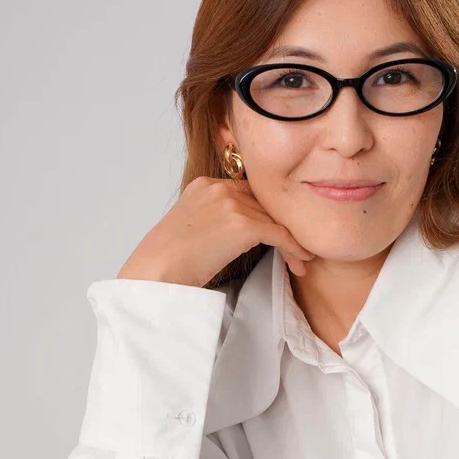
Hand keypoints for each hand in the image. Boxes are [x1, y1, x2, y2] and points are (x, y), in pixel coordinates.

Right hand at [116, 176, 316, 287]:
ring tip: (303, 260)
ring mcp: (230, 204)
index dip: (267, 213)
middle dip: (283, 226)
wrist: (155, 273)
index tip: (280, 232)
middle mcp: (219, 188)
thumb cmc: (166, 263)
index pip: (248, 193)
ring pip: (275, 219)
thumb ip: (213, 221)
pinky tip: (300, 262)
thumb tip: (235, 236)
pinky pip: (279, 234)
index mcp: (205, 185)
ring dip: (292, 241)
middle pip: (264, 204)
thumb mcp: (189, 229)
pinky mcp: (242, 225)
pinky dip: (293, 248)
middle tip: (299, 247)